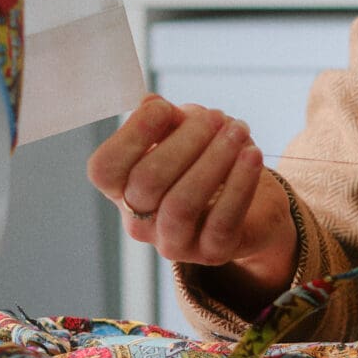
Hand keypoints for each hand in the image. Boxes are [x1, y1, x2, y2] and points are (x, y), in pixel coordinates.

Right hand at [87, 96, 297, 295]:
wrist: (253, 206)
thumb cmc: (206, 161)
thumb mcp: (183, 134)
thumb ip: (165, 120)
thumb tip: (150, 104)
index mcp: (122, 189)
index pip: (104, 169)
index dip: (132, 134)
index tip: (165, 107)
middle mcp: (139, 221)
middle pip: (146, 182)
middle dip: (185, 141)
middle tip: (216, 117)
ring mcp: (173, 242)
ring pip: (181, 204)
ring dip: (213, 160)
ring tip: (238, 131)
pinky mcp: (212, 253)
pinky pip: (222, 221)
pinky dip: (239, 183)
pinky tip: (252, 154)